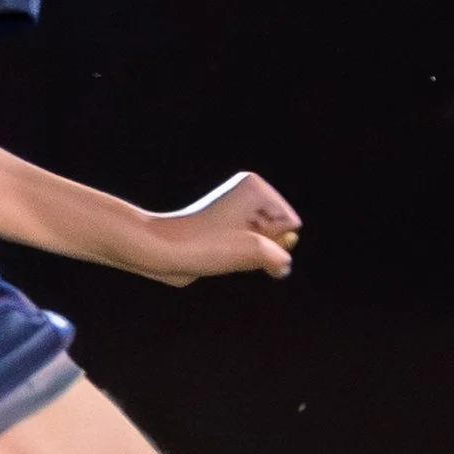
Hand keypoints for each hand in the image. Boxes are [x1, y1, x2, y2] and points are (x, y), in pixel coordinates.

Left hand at [139, 170, 300, 285]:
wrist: (163, 251)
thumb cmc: (203, 245)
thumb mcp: (252, 251)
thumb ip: (280, 258)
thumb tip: (282, 266)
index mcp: (256, 187)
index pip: (291, 224)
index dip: (274, 240)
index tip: (243, 238)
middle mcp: (248, 194)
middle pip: (279, 232)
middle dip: (264, 247)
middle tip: (232, 245)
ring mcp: (237, 211)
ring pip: (265, 243)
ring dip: (251, 255)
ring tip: (225, 251)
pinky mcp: (226, 229)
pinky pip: (249, 249)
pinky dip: (241, 257)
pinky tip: (222, 256)